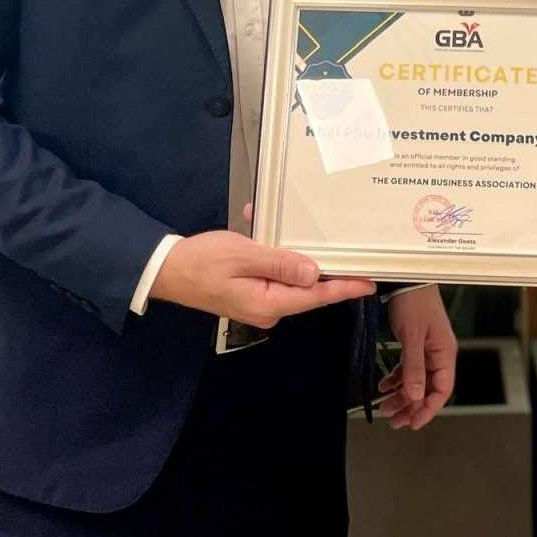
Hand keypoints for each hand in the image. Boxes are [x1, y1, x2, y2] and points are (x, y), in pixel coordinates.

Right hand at [150, 230, 374, 328]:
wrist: (165, 270)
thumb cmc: (203, 262)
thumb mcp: (243, 256)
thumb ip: (280, 263)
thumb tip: (315, 273)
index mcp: (269, 303)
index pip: (317, 297)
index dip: (345, 288)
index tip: (370, 283)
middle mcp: (268, 308)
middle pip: (309, 289)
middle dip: (330, 270)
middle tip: (356, 253)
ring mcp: (258, 301)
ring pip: (292, 278)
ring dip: (300, 256)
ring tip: (318, 235)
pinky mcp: (249, 291)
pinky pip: (273, 272)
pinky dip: (276, 253)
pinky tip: (270, 228)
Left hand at [379, 287, 456, 430]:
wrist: (407, 279)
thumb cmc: (414, 305)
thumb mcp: (412, 337)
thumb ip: (414, 368)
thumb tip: (415, 397)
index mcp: (444, 354)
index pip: (441, 390)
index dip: (428, 409)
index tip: (412, 423)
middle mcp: (439, 355)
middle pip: (428, 389)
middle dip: (411, 406)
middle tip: (394, 421)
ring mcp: (428, 349)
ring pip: (416, 380)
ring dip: (402, 394)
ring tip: (384, 408)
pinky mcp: (416, 343)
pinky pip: (408, 368)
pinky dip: (397, 378)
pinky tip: (383, 386)